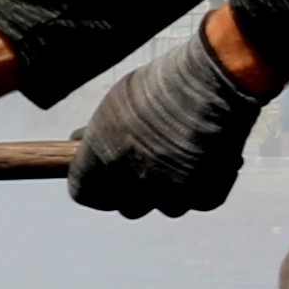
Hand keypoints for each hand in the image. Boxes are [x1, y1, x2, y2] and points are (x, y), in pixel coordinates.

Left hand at [69, 22, 270, 215]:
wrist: (212, 80)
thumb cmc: (162, 85)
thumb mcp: (118, 102)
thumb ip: (98, 132)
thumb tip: (76, 141)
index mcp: (102, 159)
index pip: (83, 193)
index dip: (94, 187)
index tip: (105, 180)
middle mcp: (133, 183)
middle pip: (128, 207)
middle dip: (136, 192)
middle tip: (150, 168)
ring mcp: (171, 193)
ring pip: (167, 207)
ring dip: (172, 190)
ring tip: (184, 155)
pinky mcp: (205, 195)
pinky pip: (199, 201)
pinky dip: (204, 185)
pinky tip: (208, 156)